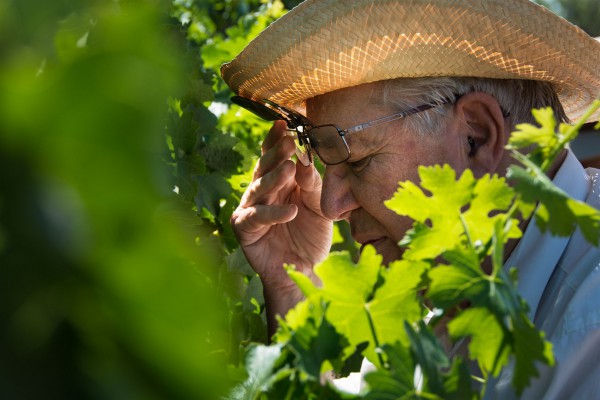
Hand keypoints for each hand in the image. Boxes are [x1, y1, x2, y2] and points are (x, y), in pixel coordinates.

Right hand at [231, 121, 332, 331]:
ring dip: (274, 178)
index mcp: (278, 182)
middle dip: (276, 153)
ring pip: (259, 189)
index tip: (285, 123)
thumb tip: (304, 161)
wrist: (303, 271)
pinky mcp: (244, 229)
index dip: (277, 140)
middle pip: (265, 168)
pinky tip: (291, 211)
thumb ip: (312, 184)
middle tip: (288, 140)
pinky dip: (274, 214)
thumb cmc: (310, 235)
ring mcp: (250, 209)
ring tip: (290, 167)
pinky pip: (257, 218)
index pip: (274, 156)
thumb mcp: (318, 206)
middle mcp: (260, 192)